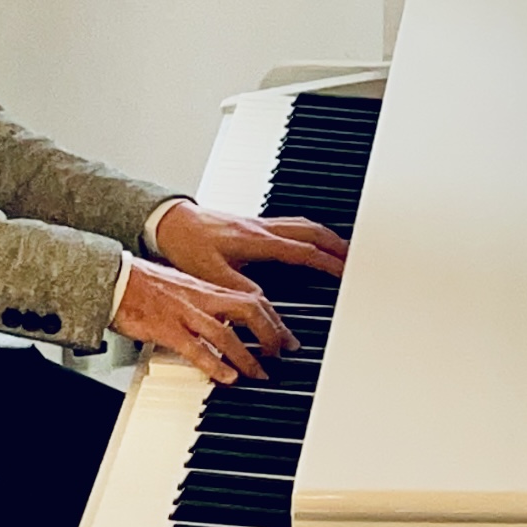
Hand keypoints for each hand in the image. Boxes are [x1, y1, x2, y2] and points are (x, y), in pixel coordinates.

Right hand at [111, 258, 294, 384]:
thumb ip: (206, 300)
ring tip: (260, 374)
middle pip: (249, 309)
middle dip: (271, 334)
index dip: (275, 318)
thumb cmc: (144, 284)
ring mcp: (185, 313)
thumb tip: (224, 315)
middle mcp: (201, 298)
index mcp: (207, 288)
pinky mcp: (167, 329)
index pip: (252, 298)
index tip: (287, 337)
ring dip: (247, 356)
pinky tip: (227, 378)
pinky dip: (214, 364)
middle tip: (282, 355)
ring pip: (226, 332)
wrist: (115, 280)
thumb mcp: (183, 286)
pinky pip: (195, 349)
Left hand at [151, 201, 348, 289]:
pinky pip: (291, 224)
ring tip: (340, 249)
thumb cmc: (188, 244)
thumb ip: (241, 289)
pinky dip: (309, 232)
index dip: (327, 262)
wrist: (171, 222)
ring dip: (325, 236)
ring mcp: (260, 223)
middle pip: (311, 231)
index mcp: (256, 241)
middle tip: (355, 259)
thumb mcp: (212, 274)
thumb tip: (265, 305)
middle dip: (336, 245)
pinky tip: (309, 241)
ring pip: (303, 224)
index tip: (344, 271)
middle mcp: (262, 228)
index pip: (302, 251)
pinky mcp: (254, 223)